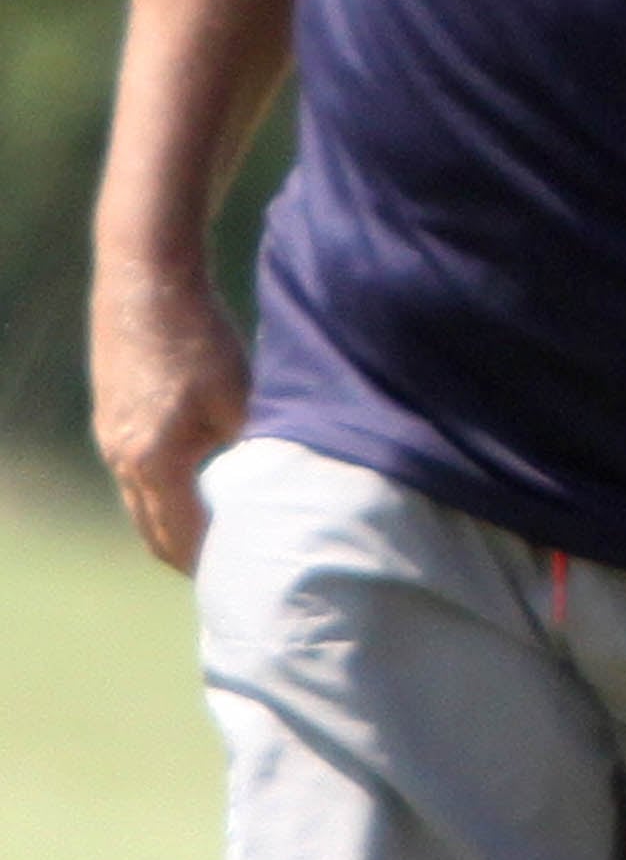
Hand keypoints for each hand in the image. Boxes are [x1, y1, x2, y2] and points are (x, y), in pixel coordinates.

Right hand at [90, 262, 250, 573]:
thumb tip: (280, 490)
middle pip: (154, 533)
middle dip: (189, 558)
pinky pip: (134, 477)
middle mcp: (123, 460)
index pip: (183, 539)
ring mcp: (110, 440)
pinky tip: (193, 487)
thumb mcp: (241, 399)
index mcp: (155, 463)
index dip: (213, 564)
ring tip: (216, 536)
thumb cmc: (200, 338)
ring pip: (141, 505)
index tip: (245, 579)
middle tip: (231, 572)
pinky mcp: (110, 419)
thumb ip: (254, 452)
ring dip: (174, 525)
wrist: (146, 280)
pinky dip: (162, 495)